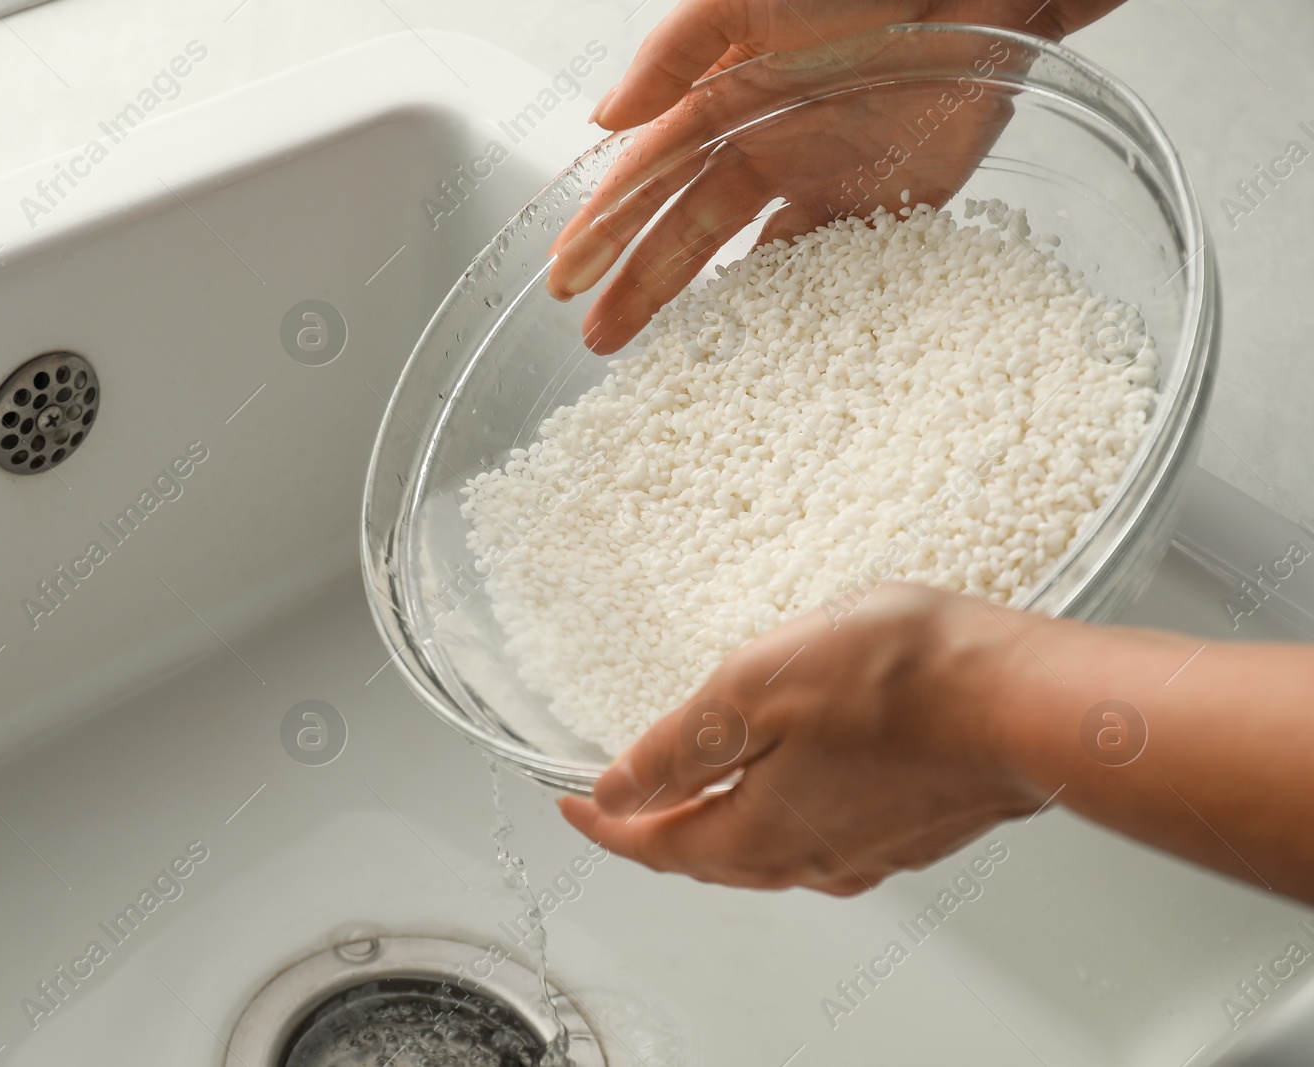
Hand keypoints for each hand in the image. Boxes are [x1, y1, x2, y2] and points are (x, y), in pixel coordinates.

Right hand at [547, 0, 1123, 352]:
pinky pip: (832, 266)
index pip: (646, 179)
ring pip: (746, 259)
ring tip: (658, 352)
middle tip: (596, 338)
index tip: (565, 279)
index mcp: (722, 101)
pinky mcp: (886, 205)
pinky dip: (798, 305)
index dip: (602, 230)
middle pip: (686, 231)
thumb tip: (605, 116)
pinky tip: (762, 344)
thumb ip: (673, 52)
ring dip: (703, 305)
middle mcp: (764, 148)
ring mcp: (821, 180)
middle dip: (637, 285)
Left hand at [558, 584, 1046, 893]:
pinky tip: (791, 786)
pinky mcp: (915, 829)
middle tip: (622, 804)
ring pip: (767, 851)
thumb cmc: (902, 681)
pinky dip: (781, 815)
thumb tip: (616, 790)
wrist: (1027, 700)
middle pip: (709, 857)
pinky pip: (821, 836)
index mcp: (761, 831)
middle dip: (657, 831)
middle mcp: (812, 858)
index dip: (606, 824)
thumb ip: (678, 749)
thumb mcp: (752, 688)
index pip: (658, 844)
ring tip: (696, 794)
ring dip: (719, 826)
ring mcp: (869, 849)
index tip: (571, 807)